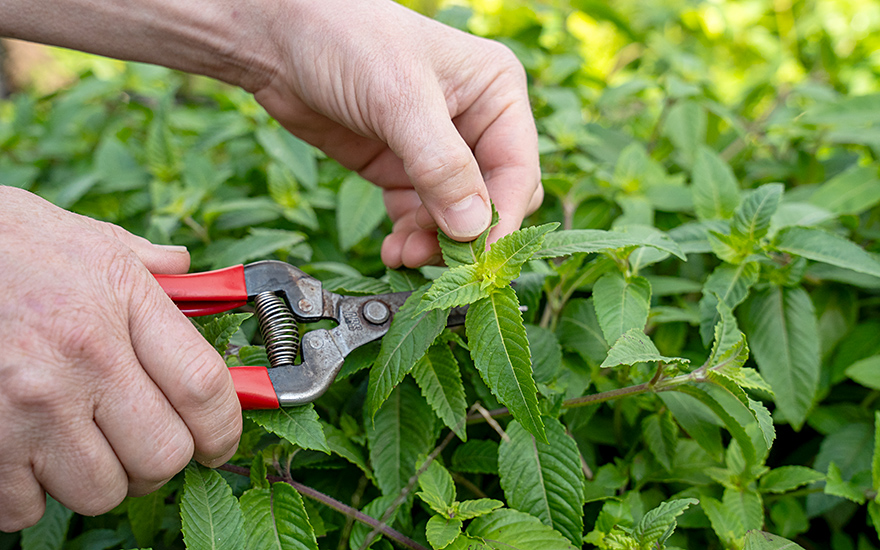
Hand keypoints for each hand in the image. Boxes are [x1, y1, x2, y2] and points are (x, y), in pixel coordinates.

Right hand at [0, 187, 241, 531]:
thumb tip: (187, 271)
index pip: (205, 388)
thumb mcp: (90, 239)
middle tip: (143, 441)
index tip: (220, 442)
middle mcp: (81, 360)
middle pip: (164, 456)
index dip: (226, 427)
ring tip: (80, 441)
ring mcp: (28, 407)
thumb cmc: (8, 245)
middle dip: (162, 459)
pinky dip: (32, 493)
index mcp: (120, 304)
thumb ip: (150, 267)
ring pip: (102, 491)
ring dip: (100, 477)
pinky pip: (27, 508)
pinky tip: (29, 452)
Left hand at [253, 0, 542, 266]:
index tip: (477, 259)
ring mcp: (437, 148)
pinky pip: (420, 216)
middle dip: (466, 234)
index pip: (517, 170)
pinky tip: (393, 249)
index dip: (501, 219)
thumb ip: (441, 165)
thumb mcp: (399, 99)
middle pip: (492, 199)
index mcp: (495, 92)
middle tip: (434, 257)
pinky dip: (411, 237)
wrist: (277, 39)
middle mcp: (474, 121)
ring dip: (434, 243)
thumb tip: (473, 229)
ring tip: (402, 254)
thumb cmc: (345, 40)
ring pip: (456, 216)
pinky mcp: (401, 167)